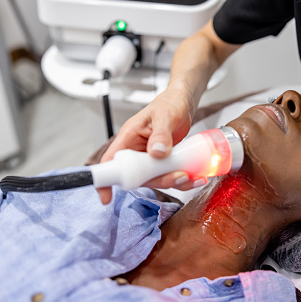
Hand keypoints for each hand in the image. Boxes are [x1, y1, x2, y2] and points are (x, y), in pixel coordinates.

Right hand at [97, 88, 204, 203]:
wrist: (183, 103)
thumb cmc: (169, 103)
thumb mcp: (165, 116)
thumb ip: (161, 134)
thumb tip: (157, 153)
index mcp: (128, 138)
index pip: (109, 161)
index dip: (105, 181)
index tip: (106, 198)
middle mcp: (136, 151)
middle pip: (138, 177)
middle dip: (158, 181)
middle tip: (179, 176)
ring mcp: (149, 158)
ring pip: (155, 179)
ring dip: (174, 182)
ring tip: (191, 176)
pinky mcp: (162, 162)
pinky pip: (168, 176)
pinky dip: (182, 179)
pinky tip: (195, 177)